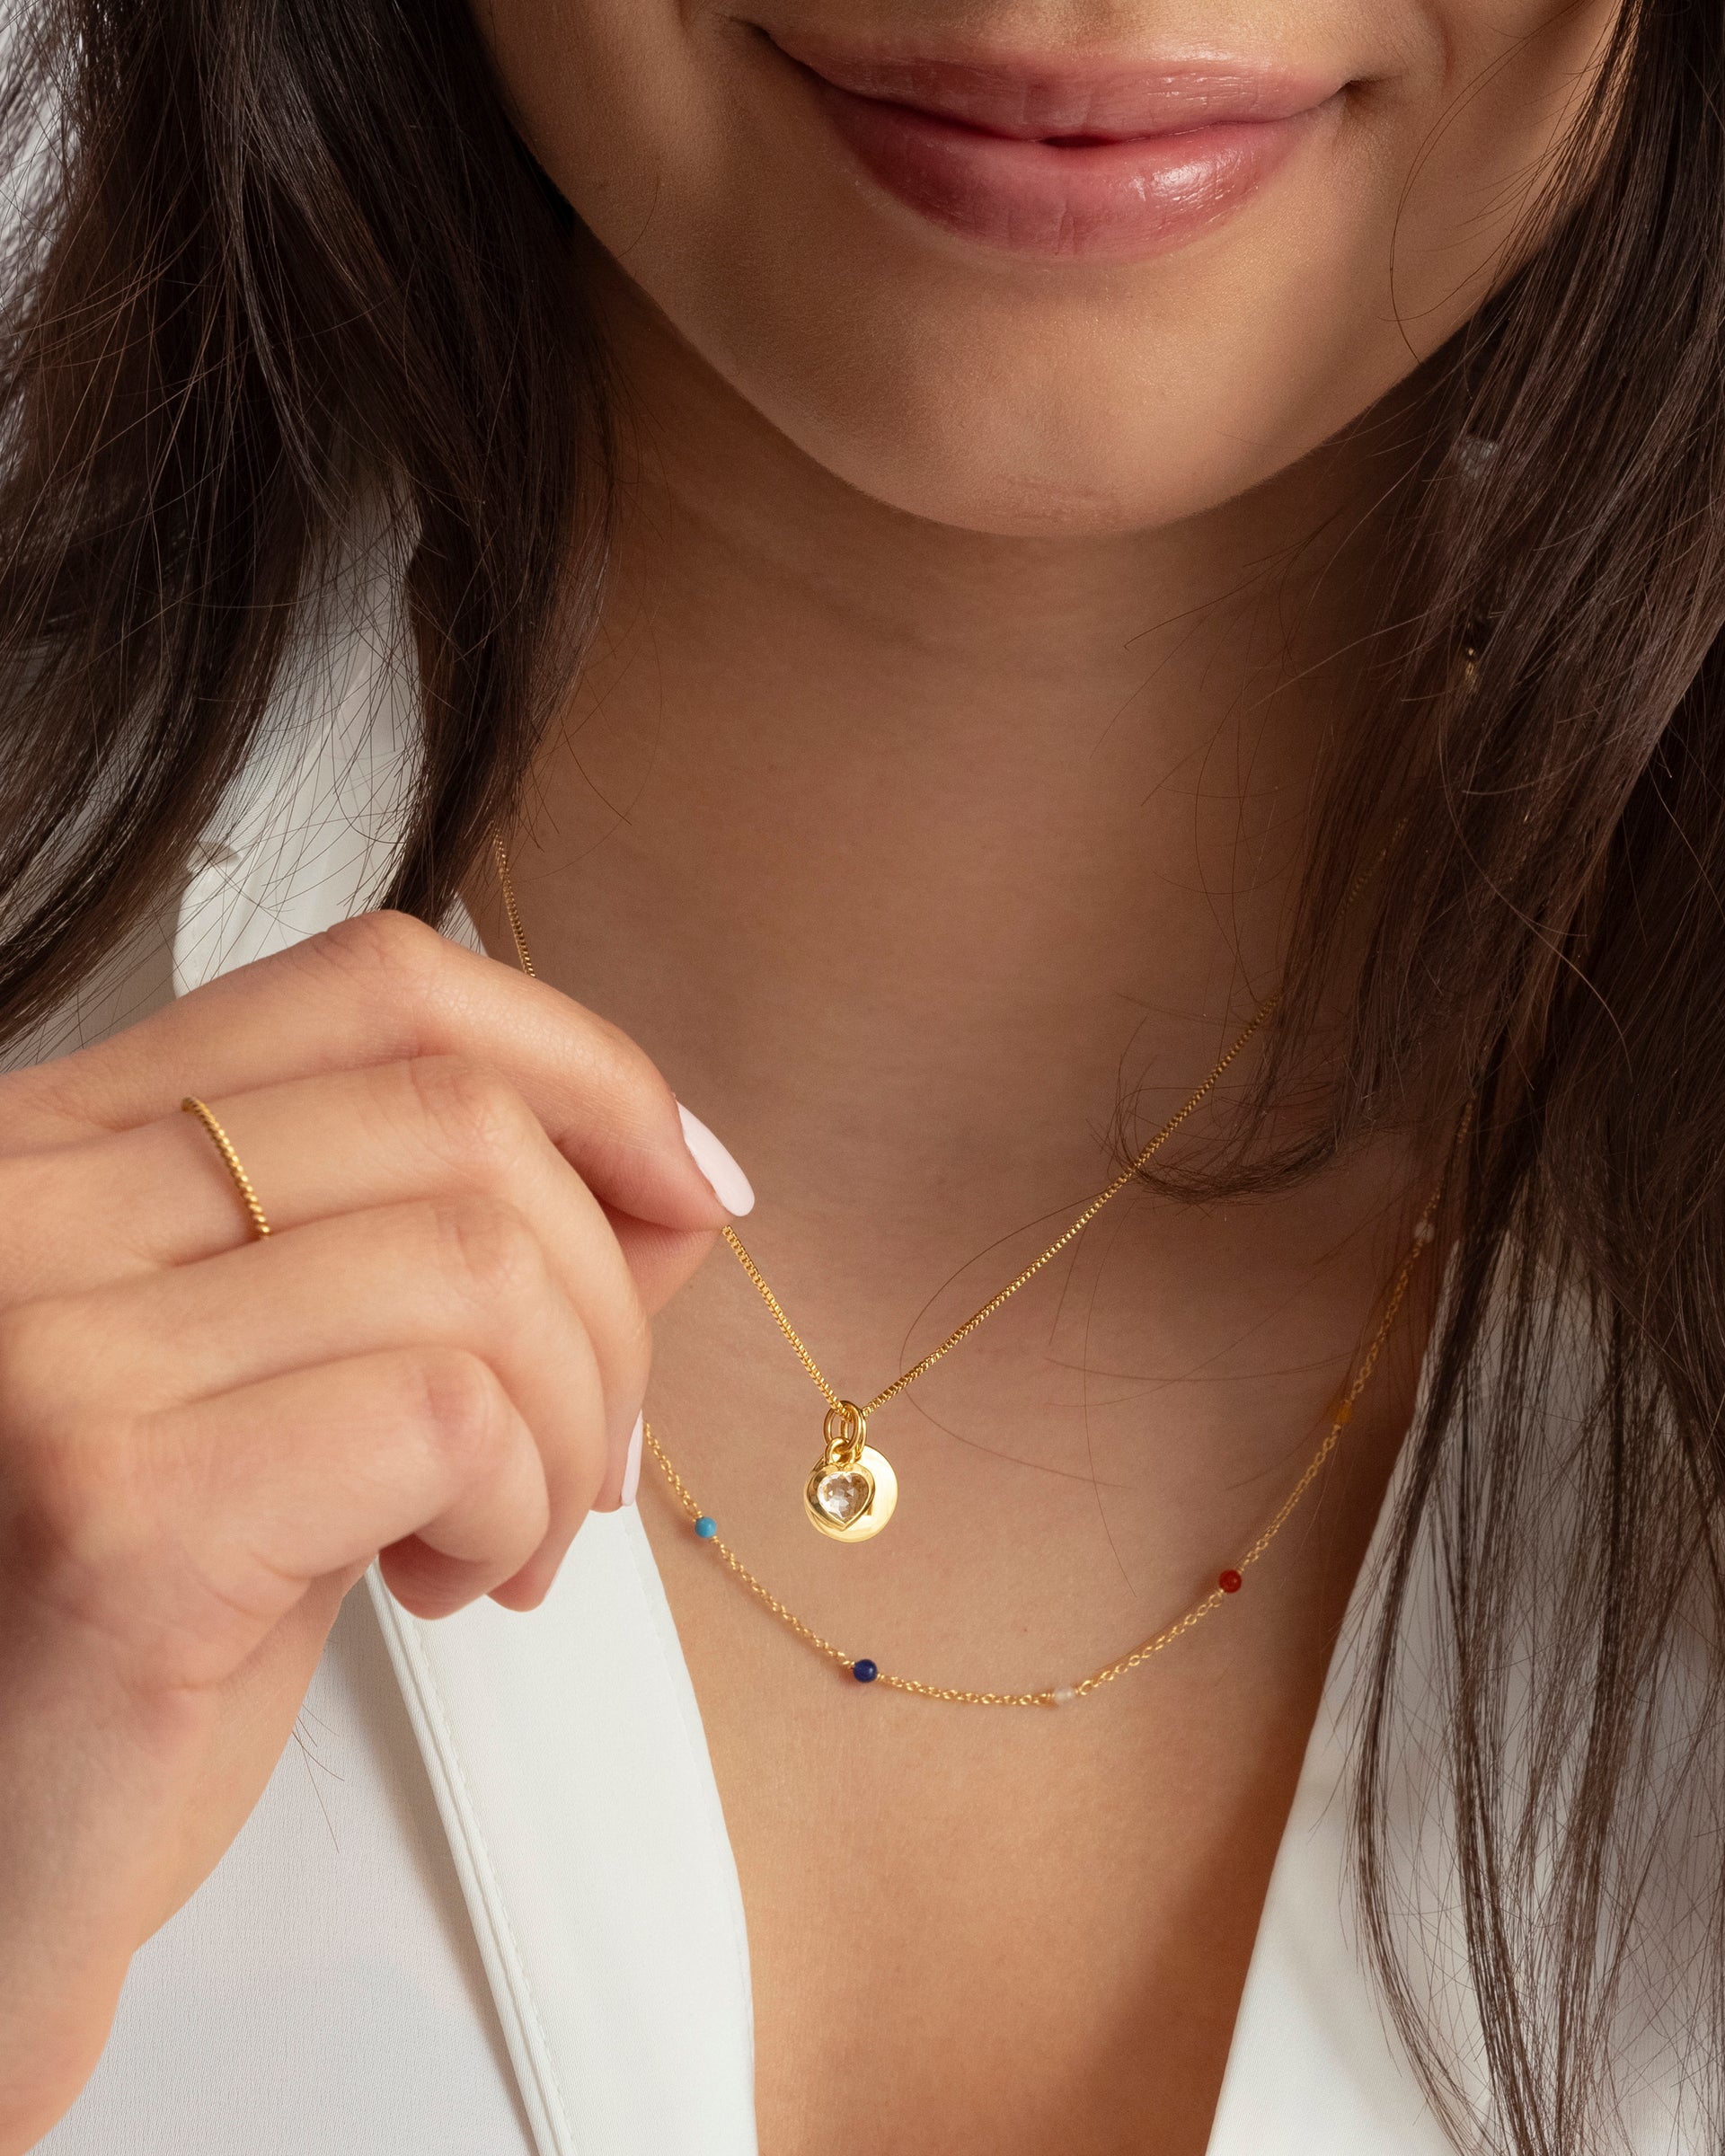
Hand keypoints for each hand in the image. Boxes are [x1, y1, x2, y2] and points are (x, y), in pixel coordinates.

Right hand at [0, 912, 739, 2149]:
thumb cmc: (141, 1633)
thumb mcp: (311, 1389)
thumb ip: (469, 1262)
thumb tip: (679, 1181)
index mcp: (68, 1142)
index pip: (378, 985)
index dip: (583, 1066)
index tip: (689, 1185)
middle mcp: (24, 1199)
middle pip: (460, 1120)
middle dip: (605, 1295)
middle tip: (583, 1450)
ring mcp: (45, 1336)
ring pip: (478, 1263)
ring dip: (566, 1422)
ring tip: (503, 1538)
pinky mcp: (108, 1499)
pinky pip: (446, 1414)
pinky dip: (517, 1505)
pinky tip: (453, 1585)